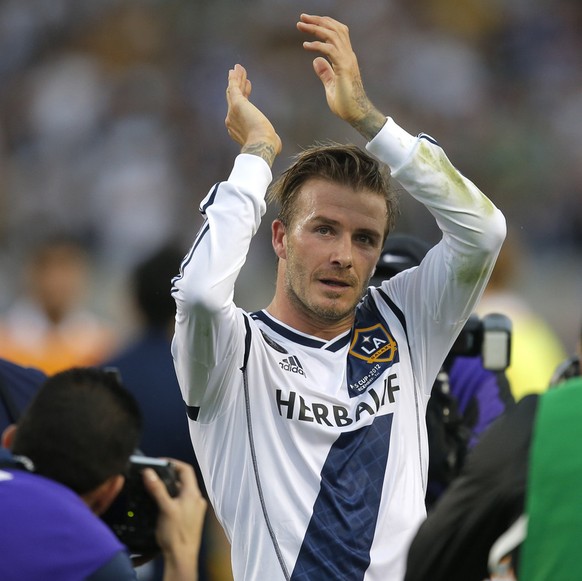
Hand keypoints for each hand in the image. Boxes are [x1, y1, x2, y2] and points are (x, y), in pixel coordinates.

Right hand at [142, 459, 206, 580]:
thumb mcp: (165, 508)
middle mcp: (196, 499)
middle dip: (168, 477)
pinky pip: (181, 502)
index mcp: (193, 493)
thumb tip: (149, 472)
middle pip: (183, 480)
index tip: (160, 462)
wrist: (182, 558)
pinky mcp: (191, 518)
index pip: (186, 469)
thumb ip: (157, 489)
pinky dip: (172, 499)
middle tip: (154, 476)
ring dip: (169, 489)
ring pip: (181, 492)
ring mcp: (194, 509)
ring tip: (155, 490)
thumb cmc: (176, 534)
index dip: (173, 463)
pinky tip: (161, 505)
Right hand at [225, 64, 281, 165]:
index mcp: (238, 129)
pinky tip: (236, 69)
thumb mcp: (270, 143)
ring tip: (238, 68)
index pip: (241, 108)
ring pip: (233, 91)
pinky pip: (234, 87)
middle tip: (239, 76)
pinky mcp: (237, 104)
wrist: (261, 145)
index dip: (245, 96)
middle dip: (238, 86)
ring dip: (236, 79)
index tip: (248, 87)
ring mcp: (232, 111)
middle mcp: (232, 120)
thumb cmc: (267, 146)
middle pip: (234, 98)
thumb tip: (277, 144)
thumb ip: (271, 140)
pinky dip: (234, 78)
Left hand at [297, 14, 385, 139]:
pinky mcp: (344, 68)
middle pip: (335, 29)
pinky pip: (330, 50)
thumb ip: (325, 73)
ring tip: (301, 26)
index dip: (323, 25)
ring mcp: (347, 61)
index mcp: (346, 58)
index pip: (337, 33)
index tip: (309, 22)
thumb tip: (316, 61)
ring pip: (332, 35)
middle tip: (302, 17)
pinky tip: (306, 46)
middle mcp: (348, 55)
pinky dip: (317, 45)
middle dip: (318, 20)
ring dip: (315, 28)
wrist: (357, 114)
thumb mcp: (331, 86)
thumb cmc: (346, 104)